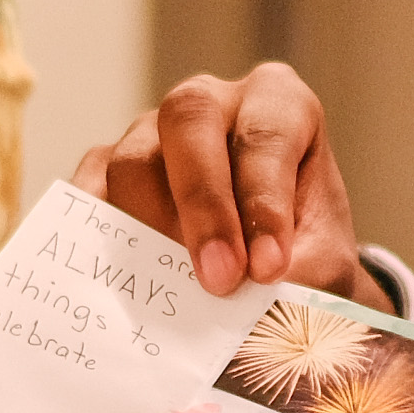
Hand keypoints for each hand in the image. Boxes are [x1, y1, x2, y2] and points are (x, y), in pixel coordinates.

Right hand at [75, 64, 369, 301]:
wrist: (279, 281)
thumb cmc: (307, 260)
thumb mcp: (323, 268)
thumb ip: (301, 280)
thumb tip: (256, 308)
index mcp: (278, 105)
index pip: (266, 135)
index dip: (264, 203)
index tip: (269, 269)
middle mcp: (212, 104)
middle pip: (188, 120)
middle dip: (202, 202)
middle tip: (218, 279)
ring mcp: (152, 133)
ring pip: (132, 161)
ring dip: (151, 229)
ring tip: (174, 291)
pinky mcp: (108, 172)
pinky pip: (89, 194)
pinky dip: (99, 236)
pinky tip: (114, 277)